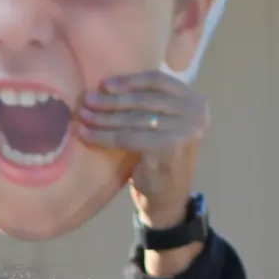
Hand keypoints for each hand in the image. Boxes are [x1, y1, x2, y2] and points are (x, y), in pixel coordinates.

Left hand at [78, 70, 208, 224]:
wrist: (170, 197)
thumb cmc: (163, 156)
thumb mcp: (165, 122)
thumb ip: (150, 102)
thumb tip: (107, 84)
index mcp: (195, 101)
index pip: (158, 81)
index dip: (129, 81)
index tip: (104, 84)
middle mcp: (195, 113)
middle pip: (143, 100)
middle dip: (111, 101)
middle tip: (86, 100)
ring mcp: (183, 131)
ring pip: (132, 119)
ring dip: (102, 117)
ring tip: (82, 115)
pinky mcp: (166, 147)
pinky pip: (126, 137)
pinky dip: (103, 135)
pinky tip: (85, 133)